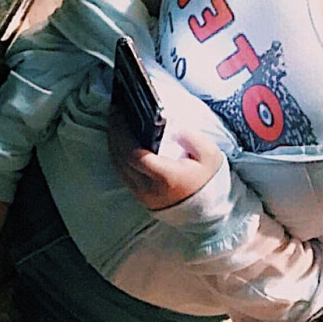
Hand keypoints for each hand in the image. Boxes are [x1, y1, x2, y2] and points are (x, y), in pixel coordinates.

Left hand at [108, 108, 223, 210]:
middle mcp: (148, 188)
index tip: (121, 113)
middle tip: (116, 110)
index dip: (123, 132)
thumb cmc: (208, 181)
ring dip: (114, 141)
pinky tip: (121, 139)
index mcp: (165, 177)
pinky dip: (118, 153)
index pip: (134, 154)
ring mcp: (141, 194)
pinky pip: (121, 171)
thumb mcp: (209, 155)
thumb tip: (172, 125)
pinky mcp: (138, 195)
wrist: (207, 210)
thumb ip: (191, 137)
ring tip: (117, 120)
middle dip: (115, 131)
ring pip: (118, 165)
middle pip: (120, 158)